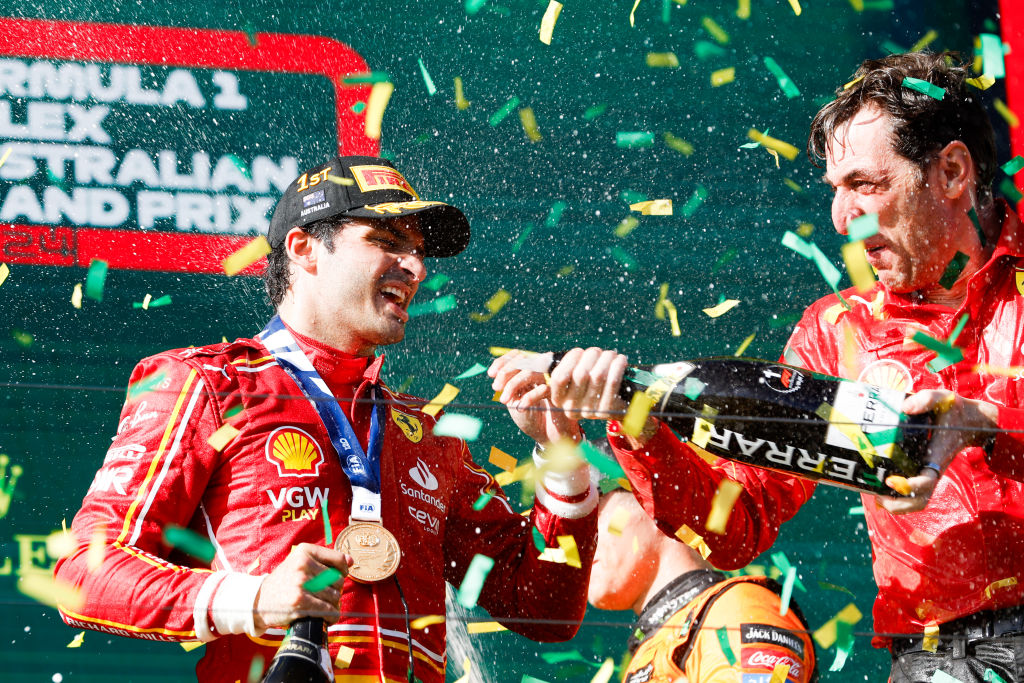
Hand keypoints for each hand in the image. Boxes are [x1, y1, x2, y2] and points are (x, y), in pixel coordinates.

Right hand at [254, 543, 352, 628]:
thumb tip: (351, 561)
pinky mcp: (300, 602)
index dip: (343, 570)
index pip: (338, 559)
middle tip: (324, 595)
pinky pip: (328, 610)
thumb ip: (325, 560)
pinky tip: (327, 617)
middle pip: (338, 580)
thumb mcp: (300, 562)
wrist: (259, 600)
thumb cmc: (285, 581)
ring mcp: (301, 583)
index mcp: (304, 551)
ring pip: (334, 596)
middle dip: (335, 590)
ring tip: (324, 606)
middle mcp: (303, 564)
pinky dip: (331, 616)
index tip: (340, 576)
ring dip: (334, 605)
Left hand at [489, 350, 581, 444]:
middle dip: (506, 372)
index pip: (518, 355)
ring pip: (531, 371)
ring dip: (513, 384)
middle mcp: (541, 372)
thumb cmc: (530, 418)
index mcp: (530, 370)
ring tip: (504, 400)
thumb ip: (507, 386)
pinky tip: (521, 408)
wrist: (546, 436)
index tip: (491, 374)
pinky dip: (528, 398)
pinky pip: (543, 389)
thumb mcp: (513, 401)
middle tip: (496, 387)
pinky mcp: (558, 393)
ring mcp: (550, 381)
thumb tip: (497, 373)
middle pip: (524, 359)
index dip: (503, 361)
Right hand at [546, 347, 628, 419]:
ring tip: (610, 355)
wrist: (616, 406)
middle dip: (591, 355)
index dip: (570, 360)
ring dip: (606, 358)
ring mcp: (588, 412)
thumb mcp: (576, 378)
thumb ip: (570, 365)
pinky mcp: (606, 411)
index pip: (559, 377)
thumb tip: (576, 354)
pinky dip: (617, 366)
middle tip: (598, 351)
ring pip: (597, 376)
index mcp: (559, 399)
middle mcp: (571, 408)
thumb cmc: (592, 385)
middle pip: (580, 374)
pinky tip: (620, 360)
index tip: (579, 351)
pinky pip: (612, 382)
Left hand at [877, 389, 997, 513]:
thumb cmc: (953, 410)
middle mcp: (932, 470)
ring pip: (915, 501)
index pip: (926, 482)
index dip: (909, 487)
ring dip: (895, 504)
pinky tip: (877, 486)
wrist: (969, 419)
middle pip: (919, 501)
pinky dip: (895, 495)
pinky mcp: (920, 470)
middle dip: (898, 504)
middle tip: (876, 496)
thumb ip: (926, 399)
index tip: (891, 481)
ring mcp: (926, 472)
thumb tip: (906, 408)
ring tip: (874, 495)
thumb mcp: (942, 398)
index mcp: (938, 458)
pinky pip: (910, 492)